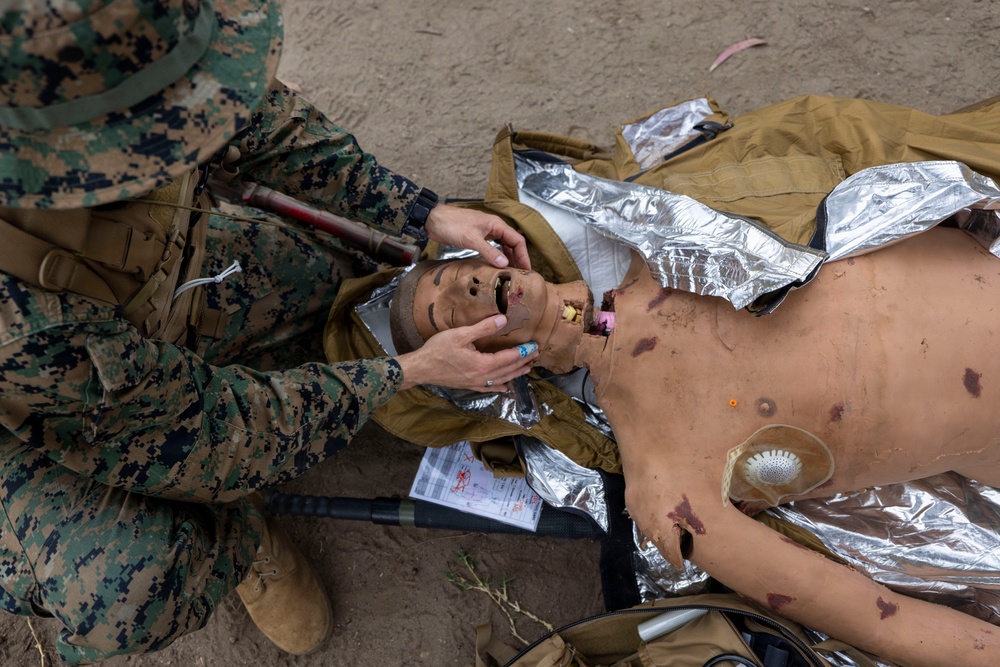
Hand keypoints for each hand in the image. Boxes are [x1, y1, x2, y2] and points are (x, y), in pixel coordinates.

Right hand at [395, 314, 537, 390]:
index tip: (534, 345)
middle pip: (508, 370)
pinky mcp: (468, 386)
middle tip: (535, 355)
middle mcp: (482, 377)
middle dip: (523, 362)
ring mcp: (476, 384)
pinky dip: (499, 387)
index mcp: (482, 364)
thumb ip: (483, 328)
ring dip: (515, 374)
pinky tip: (506, 388)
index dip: (522, 352)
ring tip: (527, 369)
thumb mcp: (461, 334)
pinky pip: (488, 388)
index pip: (508, 358)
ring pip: (501, 379)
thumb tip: (503, 319)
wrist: (420, 368)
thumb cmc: (438, 349)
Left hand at [425, 204, 530, 269]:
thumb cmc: (452, 225)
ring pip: (503, 246)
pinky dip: (497, 256)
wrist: (433, 220)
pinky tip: (497, 266)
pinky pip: (493, 247)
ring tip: (511, 273)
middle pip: (512, 244)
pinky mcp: (477, 238)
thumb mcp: (471, 239)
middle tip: (521, 275)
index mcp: (496, 224)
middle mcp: (494, 228)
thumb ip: (488, 251)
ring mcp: (485, 233)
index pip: (517, 240)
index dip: (523, 256)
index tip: (526, 270)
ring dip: (508, 258)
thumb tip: (504, 264)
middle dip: (518, 258)